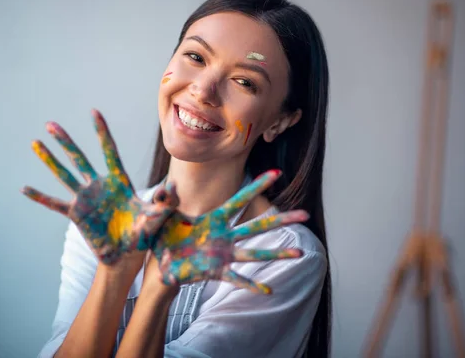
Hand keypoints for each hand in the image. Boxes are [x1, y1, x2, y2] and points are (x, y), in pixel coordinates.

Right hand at [22, 110, 178, 263]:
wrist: (127, 254)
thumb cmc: (142, 234)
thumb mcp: (156, 218)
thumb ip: (164, 204)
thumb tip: (171, 190)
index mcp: (118, 181)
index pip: (109, 151)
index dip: (101, 132)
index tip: (93, 112)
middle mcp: (99, 185)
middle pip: (80, 158)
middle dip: (66, 141)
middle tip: (51, 125)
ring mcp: (86, 199)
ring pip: (64, 175)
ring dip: (49, 160)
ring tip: (35, 143)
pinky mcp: (77, 214)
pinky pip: (54, 203)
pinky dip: (40, 196)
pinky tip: (25, 188)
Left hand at [152, 170, 308, 293]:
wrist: (159, 263)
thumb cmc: (163, 237)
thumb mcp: (162, 217)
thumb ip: (165, 201)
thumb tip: (167, 185)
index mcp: (214, 219)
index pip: (239, 199)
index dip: (257, 186)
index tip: (276, 173)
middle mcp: (224, 236)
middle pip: (256, 226)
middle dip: (280, 220)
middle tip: (305, 214)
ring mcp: (223, 254)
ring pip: (254, 252)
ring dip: (277, 252)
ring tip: (299, 253)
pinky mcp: (217, 271)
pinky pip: (238, 279)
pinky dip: (252, 285)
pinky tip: (269, 291)